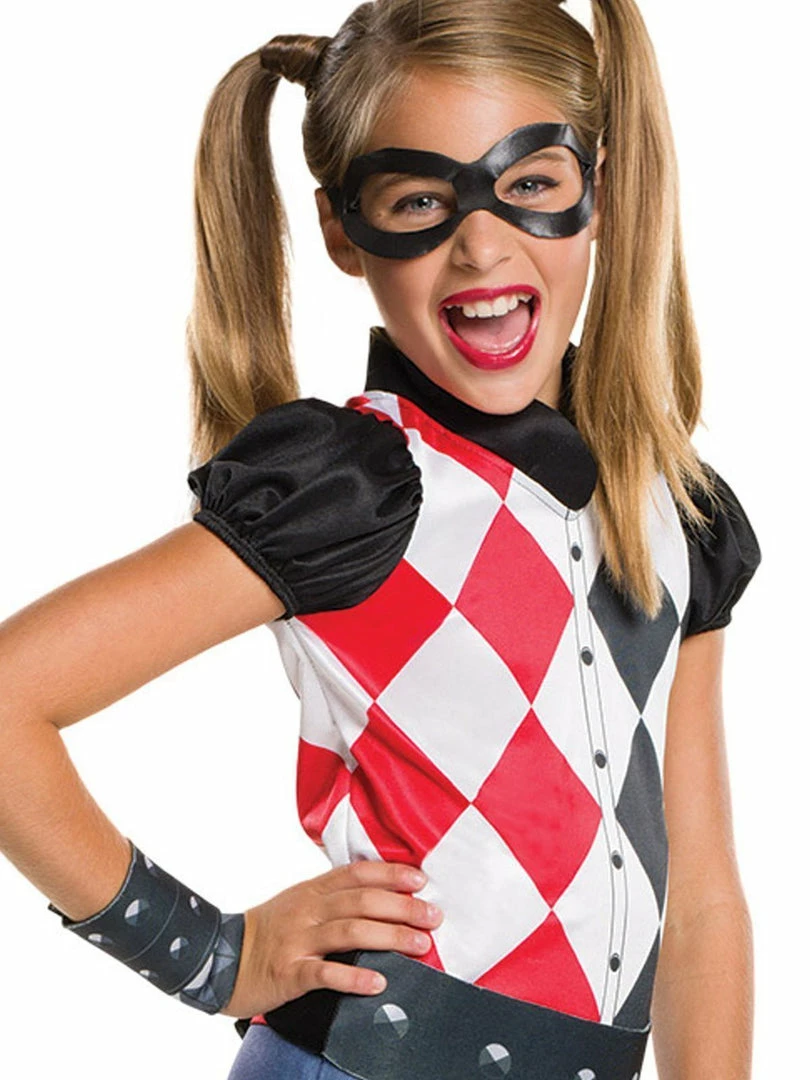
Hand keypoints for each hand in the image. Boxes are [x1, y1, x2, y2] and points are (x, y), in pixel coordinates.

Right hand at [220, 860, 442, 1018]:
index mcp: (312, 890)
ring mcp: (298, 940)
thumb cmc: (269, 930)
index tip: (421, 879)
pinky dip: (353, 978)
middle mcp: (307, 910)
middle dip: (402, 908)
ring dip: (390, 938)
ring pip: (350, 933)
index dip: (391, 874)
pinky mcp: (289, 973)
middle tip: (433, 916)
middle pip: (361, 902)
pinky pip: (324, 974)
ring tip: (420, 945)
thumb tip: (382, 896)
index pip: (356, 873)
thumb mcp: (299, 901)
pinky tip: (378, 983)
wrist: (220, 957)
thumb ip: (333, 896)